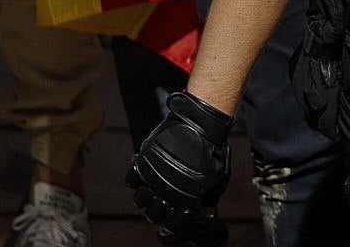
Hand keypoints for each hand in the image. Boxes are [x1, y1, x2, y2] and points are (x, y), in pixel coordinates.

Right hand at [128, 91, 232, 245]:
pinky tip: (144, 175)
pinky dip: (135, 180)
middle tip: (161, 201)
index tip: (170, 219)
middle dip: (157, 211)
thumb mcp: (217, 178)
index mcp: (186, 201)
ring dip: (145, 197)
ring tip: (152, 187)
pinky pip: (131, 180)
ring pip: (140, 200)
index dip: (171, 225)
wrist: (201, 123)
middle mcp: (167, 193)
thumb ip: (210, 198)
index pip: (172, 226)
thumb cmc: (213, 150)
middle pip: (152, 215)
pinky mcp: (144, 163)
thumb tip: (207, 212)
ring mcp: (154, 178)